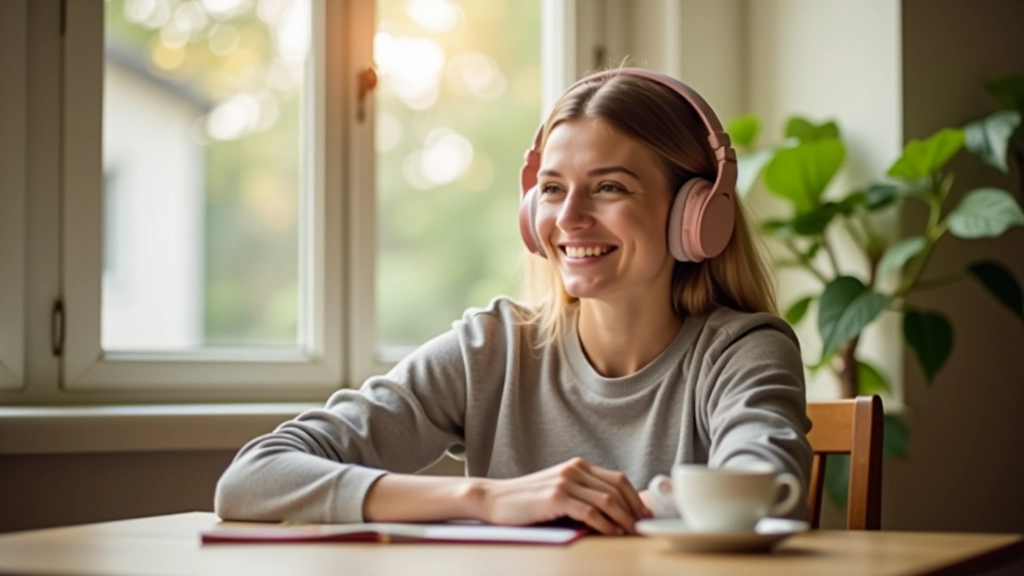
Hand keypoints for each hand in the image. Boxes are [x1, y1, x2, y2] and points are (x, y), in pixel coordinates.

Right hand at [477, 458, 651, 534]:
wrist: (494, 499)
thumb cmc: (526, 501)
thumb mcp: (559, 491)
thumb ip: (582, 495)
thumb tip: (613, 514)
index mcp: (577, 466)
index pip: (617, 479)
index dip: (635, 498)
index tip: (644, 515)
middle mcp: (574, 470)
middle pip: (617, 488)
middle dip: (634, 510)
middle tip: (642, 527)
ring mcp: (565, 482)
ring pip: (607, 500)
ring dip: (624, 519)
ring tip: (631, 533)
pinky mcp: (556, 497)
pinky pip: (590, 511)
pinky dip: (605, 524)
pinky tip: (611, 533)